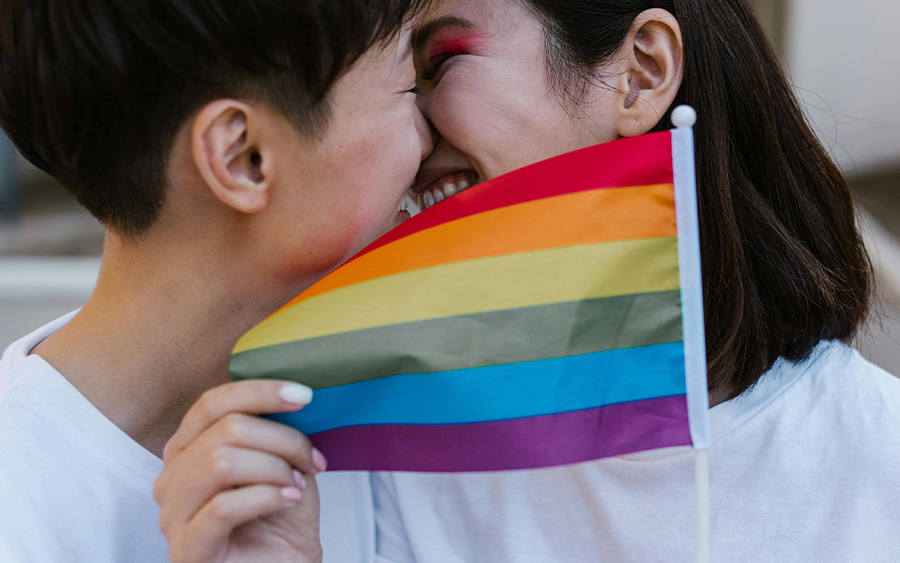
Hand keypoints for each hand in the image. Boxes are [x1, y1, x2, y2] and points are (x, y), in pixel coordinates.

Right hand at [154, 380, 327, 562]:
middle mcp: (171, 478)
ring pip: (222, 462)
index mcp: (188, 449)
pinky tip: (289, 500)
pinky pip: (222, 507)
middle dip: (282, 440)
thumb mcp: (281, 463)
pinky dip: (265, 497)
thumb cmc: (279, 521)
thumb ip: (275, 430)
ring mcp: (172, 515)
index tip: (304, 396)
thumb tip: (293, 395)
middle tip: (312, 461)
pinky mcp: (186, 550)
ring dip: (275, 468)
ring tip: (297, 485)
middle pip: (226, 429)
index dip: (259, 392)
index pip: (212, 403)